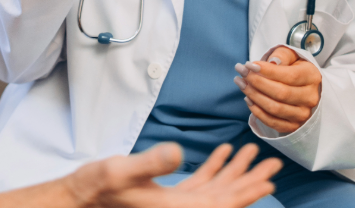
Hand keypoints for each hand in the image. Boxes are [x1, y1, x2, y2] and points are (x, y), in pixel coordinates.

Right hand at [65, 143, 281, 207]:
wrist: (81, 197)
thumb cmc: (99, 186)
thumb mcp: (123, 170)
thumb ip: (151, 163)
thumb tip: (177, 153)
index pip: (222, 203)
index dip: (247, 192)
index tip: (269, 181)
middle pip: (225, 198)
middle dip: (249, 180)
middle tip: (272, 164)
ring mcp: (175, 205)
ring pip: (214, 191)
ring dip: (234, 172)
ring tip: (252, 154)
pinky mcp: (167, 198)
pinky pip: (198, 186)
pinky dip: (212, 170)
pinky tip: (221, 154)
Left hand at [235, 47, 321, 133]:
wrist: (301, 86)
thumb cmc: (293, 67)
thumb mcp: (291, 55)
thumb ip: (282, 55)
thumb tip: (273, 62)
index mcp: (312, 77)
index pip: (290, 76)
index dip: (268, 71)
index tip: (249, 65)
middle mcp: (310, 98)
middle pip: (281, 93)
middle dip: (257, 82)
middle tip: (241, 72)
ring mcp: (303, 114)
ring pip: (275, 109)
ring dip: (254, 96)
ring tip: (241, 83)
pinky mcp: (293, 126)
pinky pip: (272, 122)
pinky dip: (257, 112)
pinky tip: (248, 98)